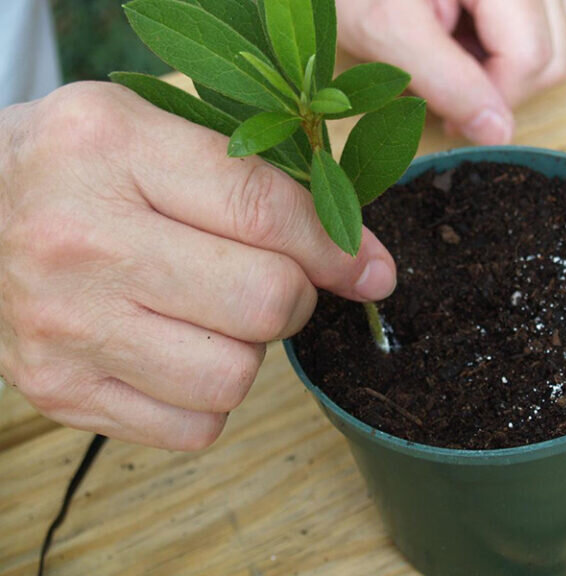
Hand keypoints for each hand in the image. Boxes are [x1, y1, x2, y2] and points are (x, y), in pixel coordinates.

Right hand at [0, 82, 395, 449]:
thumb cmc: (80, 171)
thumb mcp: (155, 135)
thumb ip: (259, 185)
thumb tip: (363, 264)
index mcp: (112, 149)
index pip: (265, 212)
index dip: (337, 248)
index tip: (370, 270)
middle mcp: (80, 240)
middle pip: (264, 303)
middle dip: (294, 297)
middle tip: (271, 281)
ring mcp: (65, 325)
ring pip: (235, 376)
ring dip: (248, 349)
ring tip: (212, 314)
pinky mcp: (60, 390)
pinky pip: (196, 425)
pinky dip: (209, 395)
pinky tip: (179, 350)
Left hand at [337, 0, 565, 144]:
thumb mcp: (387, 32)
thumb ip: (447, 83)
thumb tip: (499, 134)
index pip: (530, 57)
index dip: (491, 100)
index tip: (448, 115)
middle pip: (552, 55)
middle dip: (500, 89)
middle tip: (445, 90)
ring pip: (564, 48)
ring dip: (512, 72)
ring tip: (457, 58)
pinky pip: (560, 31)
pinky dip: (525, 53)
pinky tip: (478, 46)